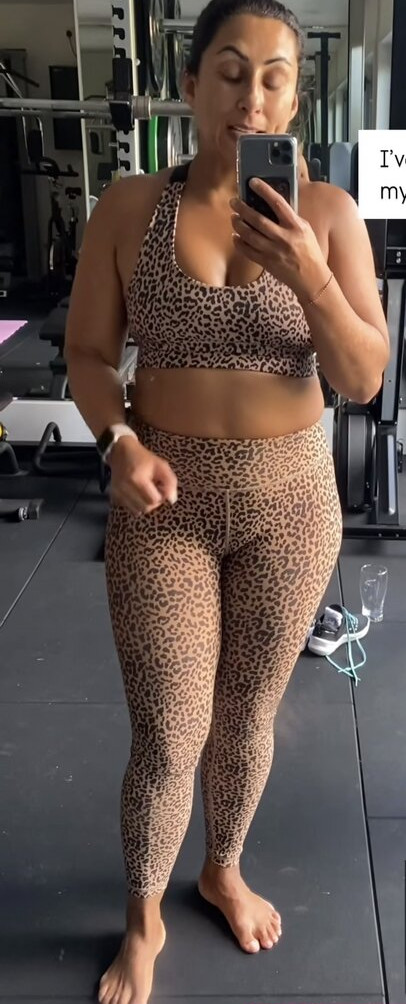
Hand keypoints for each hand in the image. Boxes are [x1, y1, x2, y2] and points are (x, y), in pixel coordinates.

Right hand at [109, 437, 177, 515]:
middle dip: (154, 501)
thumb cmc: (143, 458)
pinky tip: (138, 493)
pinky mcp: (115, 496)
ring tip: (146, 491)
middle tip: (154, 489)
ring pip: (138, 510)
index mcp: (137, 479)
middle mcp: (125, 488)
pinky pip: (130, 508)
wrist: (121, 452)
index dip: (161, 496)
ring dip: (145, 504)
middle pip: (146, 508)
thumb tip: (171, 500)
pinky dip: (137, 504)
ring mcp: (118, 493)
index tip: (161, 487)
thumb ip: (170, 482)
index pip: (154, 500)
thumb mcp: (161, 465)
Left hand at [230, 178, 329, 300]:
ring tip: (234, 218)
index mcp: (295, 226)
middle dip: (242, 208)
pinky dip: (239, 243)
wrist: (311, 278)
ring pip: (249, 235)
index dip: (264, 191)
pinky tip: (236, 236)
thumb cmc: (309, 251)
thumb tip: (273, 206)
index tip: (252, 182)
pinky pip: (247, 251)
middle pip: (258, 219)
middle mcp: (283, 238)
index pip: (278, 203)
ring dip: (238, 225)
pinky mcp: (266, 263)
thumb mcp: (305, 230)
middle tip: (234, 202)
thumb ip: (290, 219)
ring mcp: (273, 251)